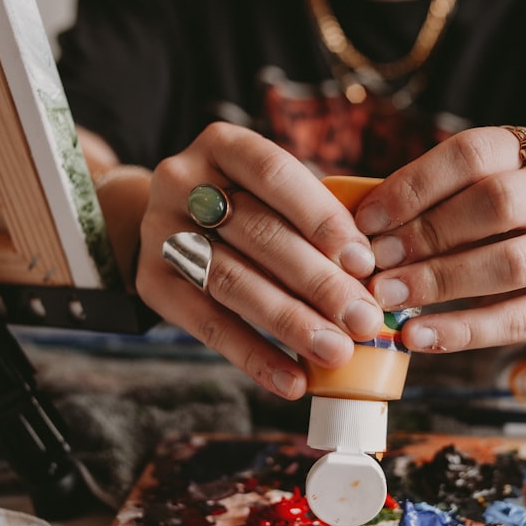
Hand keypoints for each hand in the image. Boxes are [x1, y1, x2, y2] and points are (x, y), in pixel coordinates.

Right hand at [136, 122, 384, 398]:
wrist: (168, 222)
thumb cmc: (245, 206)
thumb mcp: (272, 190)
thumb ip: (316, 215)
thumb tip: (374, 272)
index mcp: (222, 145)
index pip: (274, 174)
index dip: (321, 217)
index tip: (364, 261)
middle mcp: (183, 182)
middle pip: (257, 234)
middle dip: (318, 281)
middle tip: (363, 319)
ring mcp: (160, 232)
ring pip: (231, 280)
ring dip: (290, 322)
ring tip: (336, 352)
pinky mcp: (151, 282)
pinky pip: (206, 325)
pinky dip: (253, 356)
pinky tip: (292, 379)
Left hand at [353, 126, 525, 351]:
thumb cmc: (490, 229)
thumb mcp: (462, 202)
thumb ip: (420, 207)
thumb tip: (351, 230)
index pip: (472, 154)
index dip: (414, 186)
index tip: (365, 220)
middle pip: (497, 203)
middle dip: (426, 234)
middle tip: (374, 262)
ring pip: (514, 263)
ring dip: (440, 281)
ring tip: (388, 299)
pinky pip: (523, 321)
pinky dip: (464, 331)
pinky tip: (419, 337)